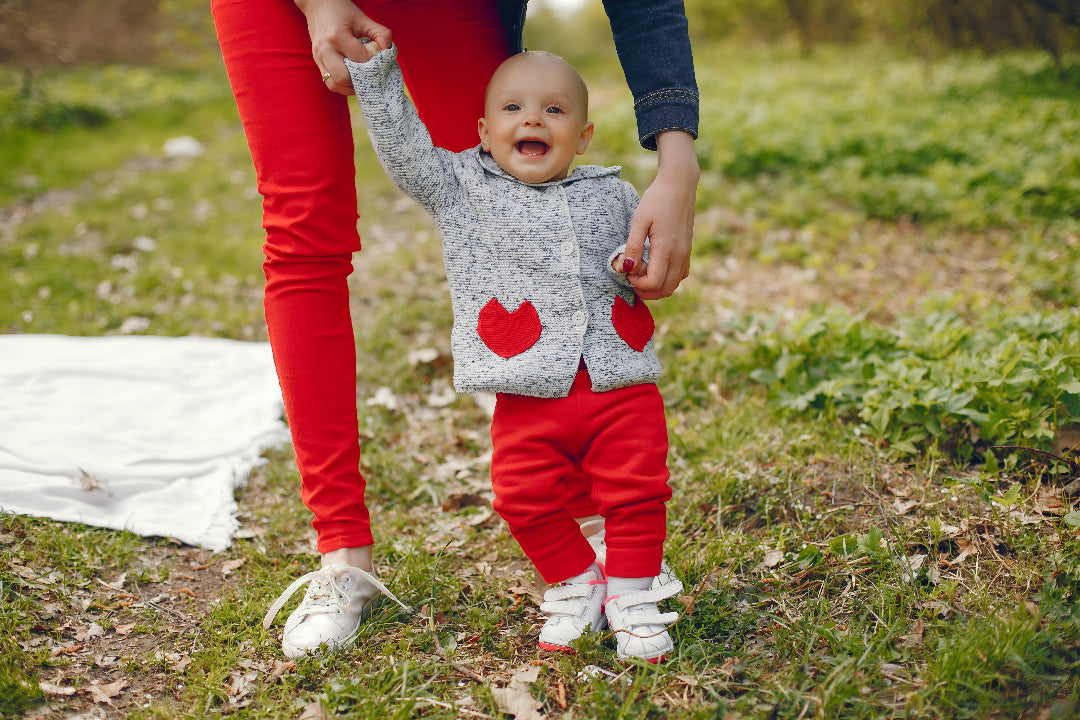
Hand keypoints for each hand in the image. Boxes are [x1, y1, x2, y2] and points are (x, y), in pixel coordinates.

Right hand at [296, 0, 391, 94]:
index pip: (359, 60)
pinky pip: (329, 82)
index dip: (372, 65)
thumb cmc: (342, 11)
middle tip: (370, 75)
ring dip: (349, 87)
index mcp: (337, 36)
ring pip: (334, 84)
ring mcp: (318, 57)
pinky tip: (352, 80)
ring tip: (361, 81)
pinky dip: (342, 85)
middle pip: (343, 77)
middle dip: (359, 80)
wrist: (318, 5)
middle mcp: (325, 49)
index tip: (378, 63)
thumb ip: (380, 33)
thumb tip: (388, 51)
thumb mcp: (363, 19)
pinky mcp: (317, 62)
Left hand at [623, 131, 698, 298]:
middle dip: (646, 292)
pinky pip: (680, 275)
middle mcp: (679, 255)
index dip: (637, 284)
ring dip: (657, 287)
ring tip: (641, 274)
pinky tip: (655, 267)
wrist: (680, 184)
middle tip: (632, 280)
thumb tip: (625, 269)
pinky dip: (667, 279)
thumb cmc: (657, 199)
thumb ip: (633, 247)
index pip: (653, 283)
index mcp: (666, 249)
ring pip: (674, 285)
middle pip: (665, 290)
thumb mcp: (639, 221)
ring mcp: (686, 254)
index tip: (626, 271)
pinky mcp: (688, 250)